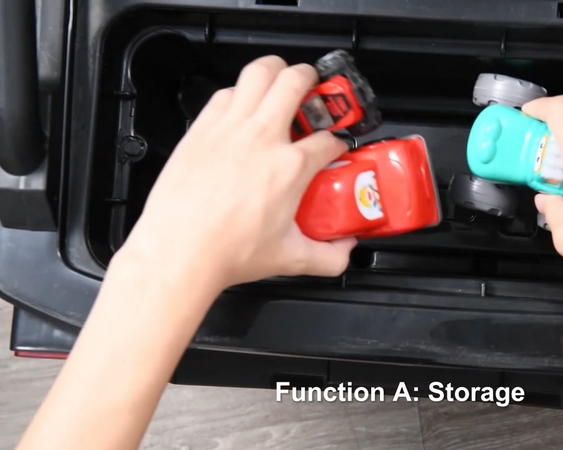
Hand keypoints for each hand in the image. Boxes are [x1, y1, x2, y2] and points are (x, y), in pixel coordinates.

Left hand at [121, 55, 355, 288]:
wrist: (180, 250)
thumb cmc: (228, 251)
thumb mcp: (292, 259)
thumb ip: (329, 256)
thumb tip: (345, 251)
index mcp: (291, 167)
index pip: (328, 140)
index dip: (337, 143)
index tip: (333, 149)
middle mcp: (263, 137)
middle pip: (295, 82)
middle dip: (311, 80)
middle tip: (313, 91)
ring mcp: (231, 127)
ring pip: (259, 73)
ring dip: (275, 70)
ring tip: (281, 80)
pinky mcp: (202, 128)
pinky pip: (225, 93)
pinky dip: (239, 92)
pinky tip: (242, 106)